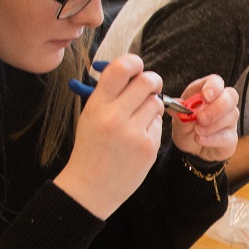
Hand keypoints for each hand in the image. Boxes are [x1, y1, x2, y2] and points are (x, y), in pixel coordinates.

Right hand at [55, 54, 163, 218]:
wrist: (91, 186)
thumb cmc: (91, 147)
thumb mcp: (90, 115)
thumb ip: (109, 93)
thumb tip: (134, 71)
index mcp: (97, 106)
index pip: (121, 68)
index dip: (134, 62)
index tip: (137, 67)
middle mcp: (115, 117)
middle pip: (146, 81)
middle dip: (152, 81)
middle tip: (149, 87)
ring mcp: (133, 133)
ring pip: (157, 102)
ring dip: (152, 105)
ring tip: (139, 117)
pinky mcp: (148, 147)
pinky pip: (158, 124)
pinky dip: (152, 126)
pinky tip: (138, 137)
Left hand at [170, 75, 238, 161]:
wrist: (190, 148)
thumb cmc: (186, 127)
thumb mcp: (178, 118)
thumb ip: (178, 110)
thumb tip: (175, 103)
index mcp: (208, 92)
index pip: (217, 82)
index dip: (213, 87)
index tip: (205, 96)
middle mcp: (223, 103)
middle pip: (231, 96)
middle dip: (216, 107)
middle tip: (200, 118)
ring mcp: (230, 120)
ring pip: (230, 117)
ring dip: (211, 126)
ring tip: (196, 131)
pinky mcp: (231, 137)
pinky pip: (228, 136)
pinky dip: (212, 139)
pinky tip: (200, 139)